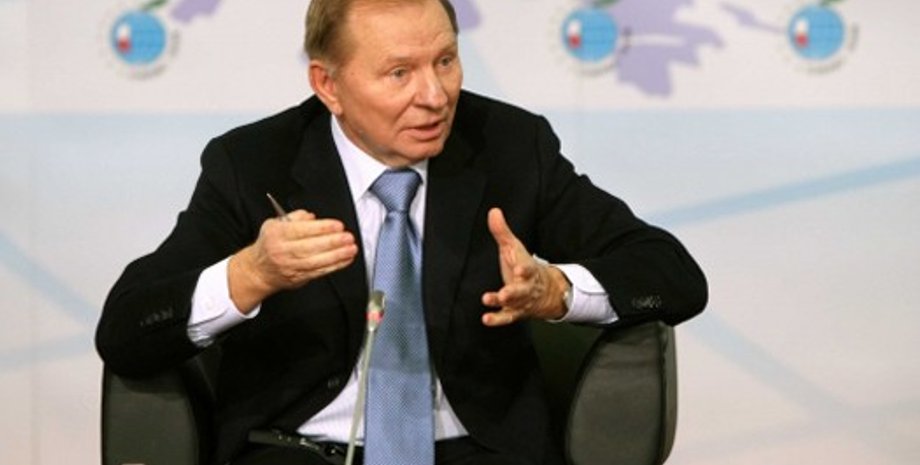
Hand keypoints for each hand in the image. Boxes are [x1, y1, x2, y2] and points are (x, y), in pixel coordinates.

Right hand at [228, 210, 357, 311]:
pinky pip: (319, 272)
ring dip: (337, 255)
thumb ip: (294, 217)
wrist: (258, 270)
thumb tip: (312, 217)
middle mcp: (282, 251)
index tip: (337, 225)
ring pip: (316, 261)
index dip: (322, 228)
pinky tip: (346, 259)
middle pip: (310, 246)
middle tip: (348, 237)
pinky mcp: (299, 277)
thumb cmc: (270, 244)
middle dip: (332, 242)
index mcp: (277, 234)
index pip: (301, 230)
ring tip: (351, 249)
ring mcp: (291, 266)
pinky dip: (334, 266)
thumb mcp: (275, 224)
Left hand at [481, 208, 569, 325]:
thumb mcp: (514, 248)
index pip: (527, 267)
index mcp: (526, 269)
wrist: (544, 291)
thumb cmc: (523, 266)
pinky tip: (486, 319)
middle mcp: (525, 287)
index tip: (519, 267)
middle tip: (504, 293)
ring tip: (488, 300)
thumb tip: (493, 211)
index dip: (523, 268)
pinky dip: (496, 319)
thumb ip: (502, 232)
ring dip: (501, 303)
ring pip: (513, 304)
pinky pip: (505, 318)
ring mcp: (520, 301)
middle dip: (513, 292)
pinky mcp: (513, 312)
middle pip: (521, 290)